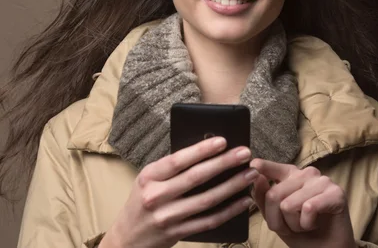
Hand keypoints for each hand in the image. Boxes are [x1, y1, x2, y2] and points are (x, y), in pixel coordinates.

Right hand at [100, 137, 256, 247]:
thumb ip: (171, 169)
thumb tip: (207, 152)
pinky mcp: (178, 233)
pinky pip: (209, 221)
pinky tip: (243, 201)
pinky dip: (229, 211)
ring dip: (232, 186)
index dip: (201, 150)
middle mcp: (155, 196)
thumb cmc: (142, 202)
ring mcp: (167, 217)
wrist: (127, 238)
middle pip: (196, 178)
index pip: (178, 160)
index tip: (223, 140)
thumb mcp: (148, 180)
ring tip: (250, 174)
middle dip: (224, 163)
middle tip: (245, 153)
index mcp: (148, 177)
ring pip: (207, 200)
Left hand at [250, 159, 355, 247]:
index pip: (272, 168)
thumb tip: (258, 178)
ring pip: (289, 205)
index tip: (253, 165)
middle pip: (274, 195)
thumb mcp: (276, 217)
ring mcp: (322, 181)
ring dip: (295, 224)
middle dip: (278, 220)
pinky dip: (308, 224)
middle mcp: (306, 173)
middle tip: (294, 225)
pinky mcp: (336, 192)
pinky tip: (316, 224)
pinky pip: (308, 208)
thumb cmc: (301, 233)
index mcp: (291, 175)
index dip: (263, 167)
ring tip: (307, 224)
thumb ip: (264, 198)